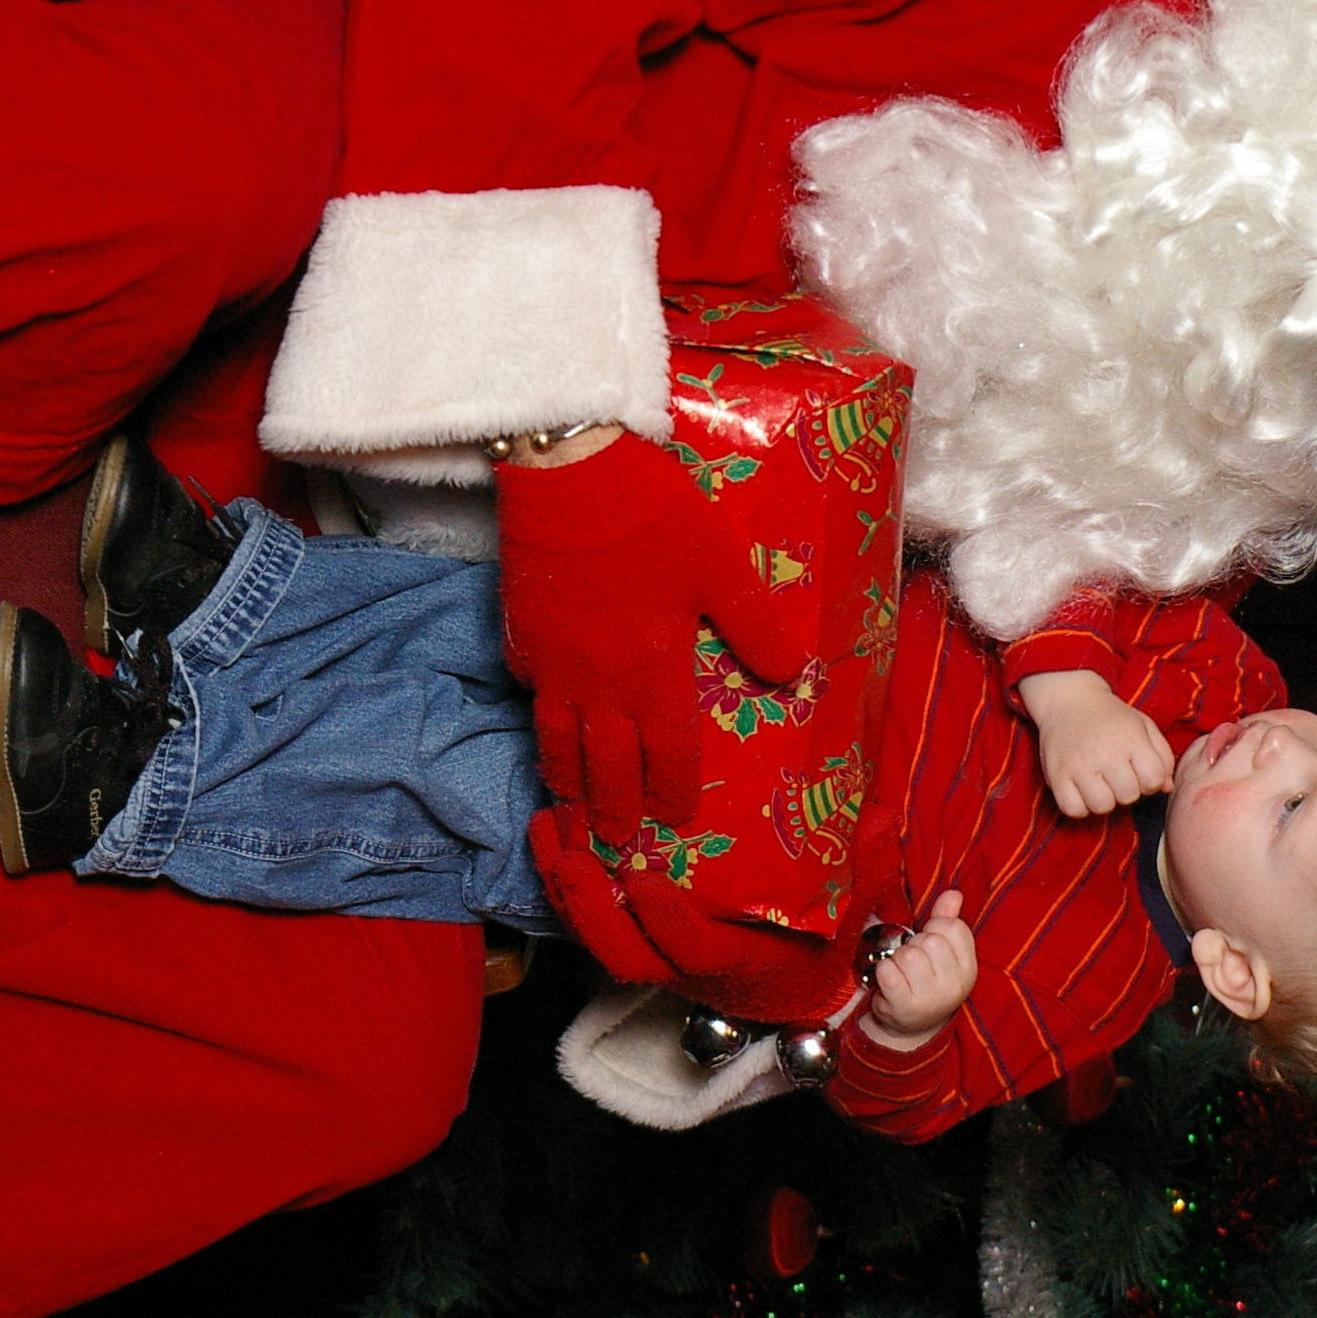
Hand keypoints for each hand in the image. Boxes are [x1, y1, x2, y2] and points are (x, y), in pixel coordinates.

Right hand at [494, 432, 816, 846]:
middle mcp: (601, 685)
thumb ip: (757, 625)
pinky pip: (530, 694)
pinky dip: (539, 721)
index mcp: (655, 673)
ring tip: (572, 811)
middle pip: (607, 768)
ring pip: (558, 744)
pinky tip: (545, 726)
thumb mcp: (723, 567)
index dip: (673, 792)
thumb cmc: (655, 518)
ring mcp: (554, 666)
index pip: (668, 755)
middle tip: (616, 844)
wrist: (570, 473)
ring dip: (568, 784)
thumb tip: (796, 673)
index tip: (675, 822)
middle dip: (614, 812)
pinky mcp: (520, 638)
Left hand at [862, 891, 975, 1049]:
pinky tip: (888, 981)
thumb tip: (954, 893)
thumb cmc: (928, 981)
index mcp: (968, 969)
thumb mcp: (944, 954)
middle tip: (913, 963)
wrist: (911, 1026)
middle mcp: (954, 985)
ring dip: (897, 959)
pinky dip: (882, 970)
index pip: (953, 928)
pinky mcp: (903, 1005)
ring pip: (907, 954)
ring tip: (901, 973)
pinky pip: (887, 970)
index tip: (930, 946)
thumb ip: (948, 920)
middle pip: (929, 940)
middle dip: (914, 945)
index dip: (935, 929)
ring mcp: (930, 998)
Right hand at [1017, 670, 1174, 817]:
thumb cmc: (1111, 718)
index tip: (1139, 770)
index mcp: (1131, 739)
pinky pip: (1073, 809)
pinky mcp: (1057, 775)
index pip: (1153, 780)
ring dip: (1104, 800)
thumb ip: (1162, 756)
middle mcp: (1105, 752)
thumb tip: (1167, 787)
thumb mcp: (1144, 726)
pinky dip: (1079, 806)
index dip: (1151, 781)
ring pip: (1102, 806)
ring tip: (1099, 783)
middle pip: (1129, 795)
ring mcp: (1079, 765)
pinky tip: (1082, 791)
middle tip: (1117, 775)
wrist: (1068, 701)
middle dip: (1127, 790)